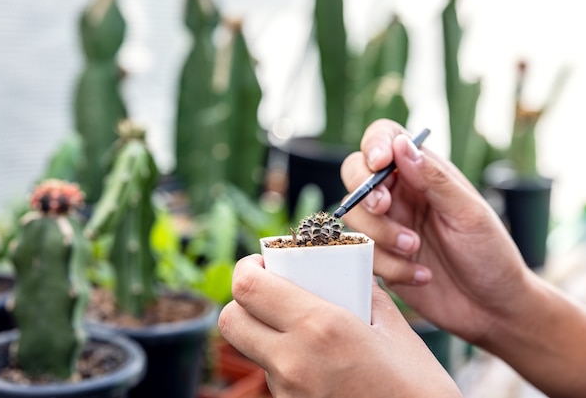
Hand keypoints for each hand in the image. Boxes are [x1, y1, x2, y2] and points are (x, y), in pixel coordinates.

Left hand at [218, 255, 460, 397]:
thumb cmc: (415, 384)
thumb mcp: (392, 327)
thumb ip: (363, 292)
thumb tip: (347, 274)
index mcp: (319, 327)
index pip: (248, 287)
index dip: (246, 268)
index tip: (262, 262)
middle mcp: (292, 361)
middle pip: (231, 320)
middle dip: (244, 300)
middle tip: (271, 291)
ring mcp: (287, 392)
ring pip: (251, 348)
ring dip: (264, 330)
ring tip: (300, 326)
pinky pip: (271, 375)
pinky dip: (281, 359)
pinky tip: (314, 358)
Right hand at [340, 119, 530, 342]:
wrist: (492, 308)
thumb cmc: (491, 255)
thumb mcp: (469, 214)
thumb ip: (434, 179)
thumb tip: (402, 144)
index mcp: (422, 173)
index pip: (385, 139)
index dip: (374, 144)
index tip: (380, 163)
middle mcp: (399, 195)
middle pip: (354, 174)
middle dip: (364, 192)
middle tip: (385, 208)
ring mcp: (386, 226)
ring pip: (352, 216)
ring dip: (379, 233)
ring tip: (414, 248)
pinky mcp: (379, 258)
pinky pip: (362, 254)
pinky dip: (389, 266)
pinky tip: (421, 275)